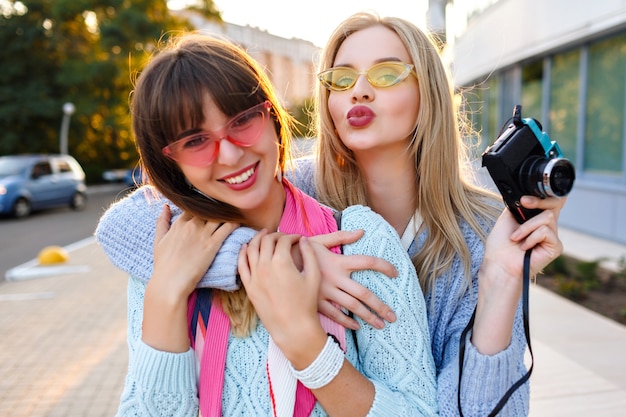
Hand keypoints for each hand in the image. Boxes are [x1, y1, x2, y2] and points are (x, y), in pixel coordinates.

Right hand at [143, 205, 238, 351]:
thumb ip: (162, 222)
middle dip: (217, 206)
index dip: (202, 204)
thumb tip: (165, 207)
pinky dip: (235, 221)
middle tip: (227, 205)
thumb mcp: (159, 240)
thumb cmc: (163, 264)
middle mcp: (192, 225)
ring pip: (219, 215)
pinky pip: (228, 227)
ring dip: (227, 212)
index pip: (193, 206)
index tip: (211, 204)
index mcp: (179, 223)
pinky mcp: (213, 244)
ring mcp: (203, 234)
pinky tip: (239, 220)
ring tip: (235, 211)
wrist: (170, 282)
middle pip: (208, 208)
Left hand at [238, 231, 325, 357]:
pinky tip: (246, 247)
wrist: (293, 327)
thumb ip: (309, 254)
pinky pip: (241, 264)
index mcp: (282, 262)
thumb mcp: (314, 276)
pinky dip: (243, 253)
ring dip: (257, 238)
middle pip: (266, 240)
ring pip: (251, 248)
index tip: (298, 239)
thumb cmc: (306, 303)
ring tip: (263, 235)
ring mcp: (254, 276)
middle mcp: (265, 266)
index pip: (284, 239)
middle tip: (282, 236)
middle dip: (275, 235)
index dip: (292, 236)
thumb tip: (304, 240)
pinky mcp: (248, 286)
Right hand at [307, 230, 397, 329]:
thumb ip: (341, 236)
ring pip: (352, 308)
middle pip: (364, 294)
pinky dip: (347, 322)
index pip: (368, 262)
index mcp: (339, 262)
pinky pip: (335, 315)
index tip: (396, 272)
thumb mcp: (319, 241)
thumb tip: (361, 231)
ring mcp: (327, 293)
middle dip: (380, 306)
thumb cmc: (299, 251)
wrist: (275, 265)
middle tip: (393, 316)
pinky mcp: (317, 302)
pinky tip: (357, 327)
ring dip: (368, 317)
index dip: (384, 266)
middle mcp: (336, 279)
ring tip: (381, 325)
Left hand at [484, 196, 564, 286]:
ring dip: (527, 227)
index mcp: (535, 218)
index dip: (543, 195)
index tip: (524, 200)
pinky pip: (546, 231)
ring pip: (547, 217)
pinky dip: (531, 237)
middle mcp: (546, 226)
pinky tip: (525, 247)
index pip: (550, 200)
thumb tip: (525, 194)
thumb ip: (518, 205)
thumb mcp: (506, 218)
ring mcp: (552, 236)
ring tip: (516, 238)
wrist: (499, 263)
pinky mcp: (556, 246)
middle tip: (524, 203)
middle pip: (556, 203)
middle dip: (539, 201)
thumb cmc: (500, 245)